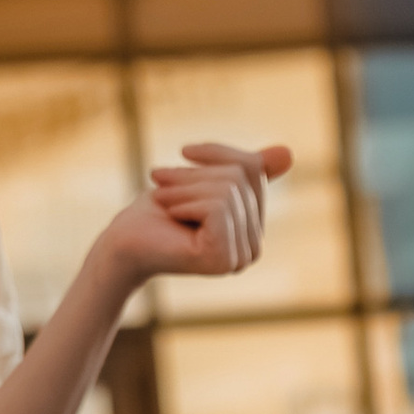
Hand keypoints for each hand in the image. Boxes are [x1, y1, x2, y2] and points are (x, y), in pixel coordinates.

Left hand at [99, 143, 292, 286]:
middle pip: (240, 179)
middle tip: (163, 185)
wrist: (124, 243)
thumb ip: (244, 169)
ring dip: (185, 188)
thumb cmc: (158, 210)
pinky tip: (171, 217)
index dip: (216, 154)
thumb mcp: (204, 178)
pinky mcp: (223, 259)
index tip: (184, 156)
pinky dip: (186, 203)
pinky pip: (217, 207)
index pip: (253, 169)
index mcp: (253, 229)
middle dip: (195, 174)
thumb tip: (289, 153)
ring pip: (228, 190)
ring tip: (164, 202)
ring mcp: (240, 258)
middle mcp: (254, 249)